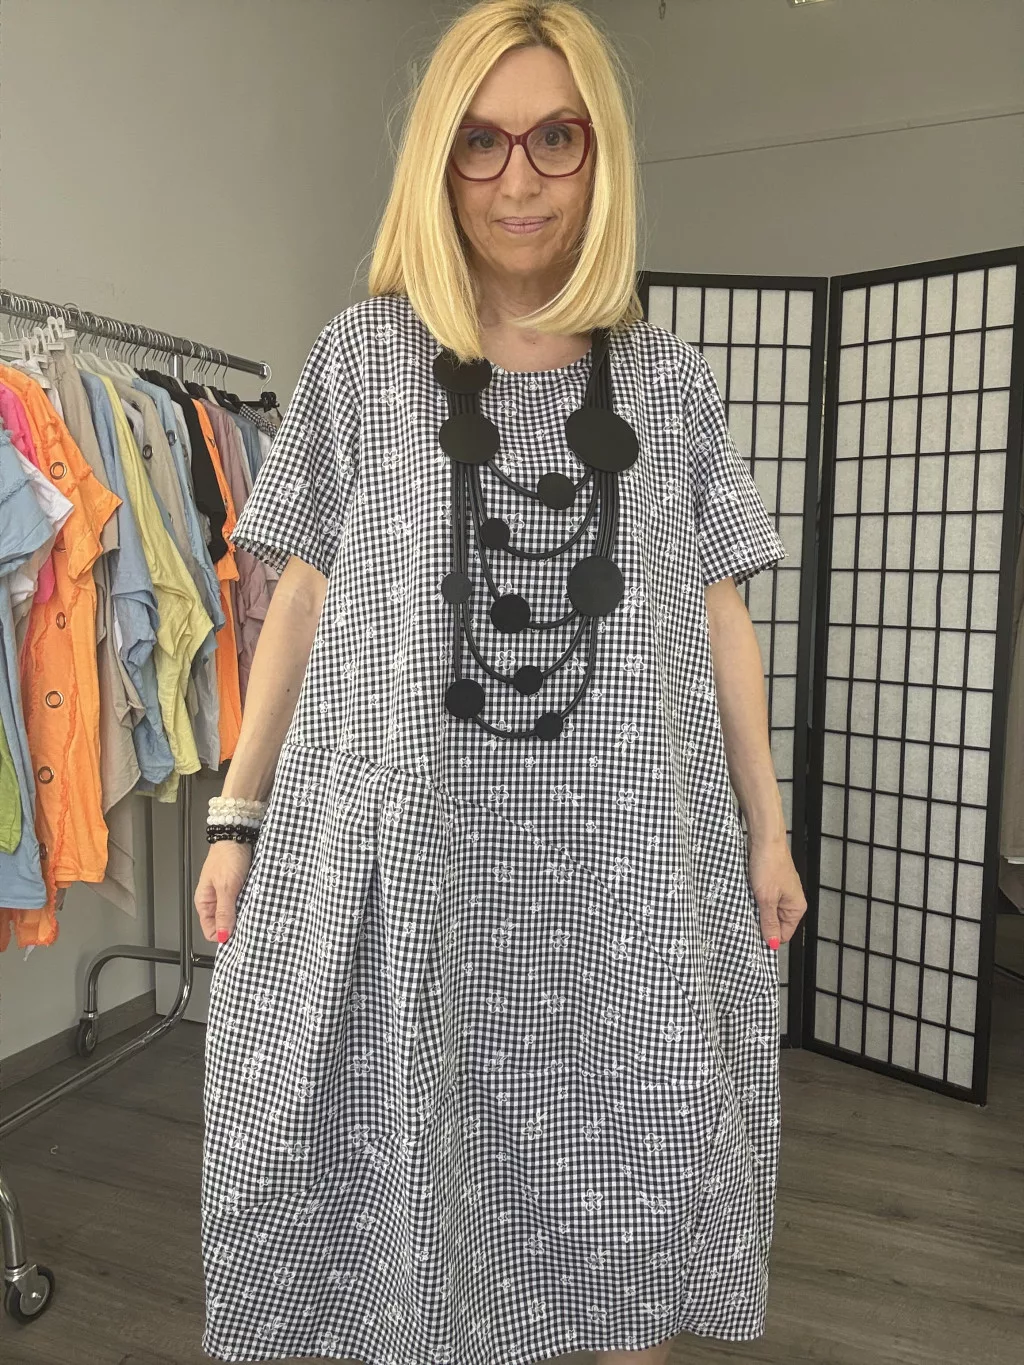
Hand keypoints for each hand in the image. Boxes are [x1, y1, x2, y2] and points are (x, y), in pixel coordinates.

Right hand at [194, 841, 252, 943]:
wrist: (237, 835)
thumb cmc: (227, 856)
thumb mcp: (226, 887)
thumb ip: (224, 912)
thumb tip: (222, 936)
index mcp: (205, 902)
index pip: (211, 931)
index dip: (224, 936)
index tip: (239, 937)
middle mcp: (214, 900)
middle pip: (224, 924)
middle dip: (237, 926)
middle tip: (250, 924)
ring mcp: (227, 894)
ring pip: (236, 914)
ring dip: (245, 915)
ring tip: (255, 911)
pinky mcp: (238, 887)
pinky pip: (244, 903)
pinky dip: (250, 904)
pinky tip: (257, 902)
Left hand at [748, 834, 806, 948]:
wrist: (764, 839)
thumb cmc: (768, 865)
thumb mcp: (766, 899)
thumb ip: (769, 922)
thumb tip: (773, 944)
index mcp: (796, 908)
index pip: (784, 935)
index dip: (769, 937)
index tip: (752, 938)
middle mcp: (792, 902)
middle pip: (776, 924)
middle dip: (761, 924)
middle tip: (745, 921)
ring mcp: (781, 892)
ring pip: (767, 912)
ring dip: (756, 911)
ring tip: (745, 906)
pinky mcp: (771, 884)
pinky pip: (763, 900)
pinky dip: (754, 901)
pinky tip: (745, 897)